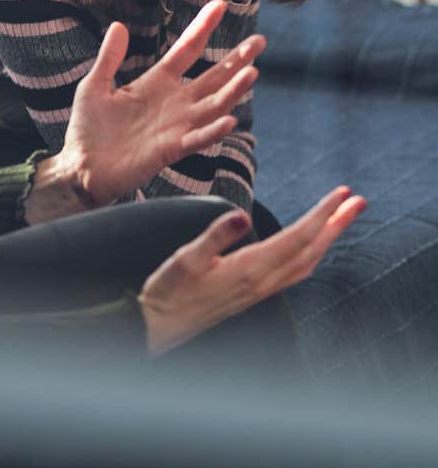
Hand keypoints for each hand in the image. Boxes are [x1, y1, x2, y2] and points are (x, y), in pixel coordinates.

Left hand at [52, 0, 264, 207]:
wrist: (81, 168)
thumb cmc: (88, 129)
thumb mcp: (95, 85)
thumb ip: (109, 58)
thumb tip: (118, 24)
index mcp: (156, 82)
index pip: (187, 50)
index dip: (203, 27)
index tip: (220, 4)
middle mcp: (173, 102)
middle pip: (213, 76)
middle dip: (237, 59)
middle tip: (261, 41)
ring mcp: (175, 126)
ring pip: (213, 105)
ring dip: (233, 90)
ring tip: (253, 72)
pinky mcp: (170, 149)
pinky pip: (197, 138)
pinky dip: (214, 130)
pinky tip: (230, 119)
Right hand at [139, 186, 366, 353]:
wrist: (160, 325)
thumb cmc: (169, 290)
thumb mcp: (185, 258)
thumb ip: (215, 236)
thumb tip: (241, 216)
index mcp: (251, 269)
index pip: (298, 237)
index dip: (322, 214)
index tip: (341, 194)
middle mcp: (263, 281)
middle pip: (312, 249)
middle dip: (337, 224)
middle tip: (358, 201)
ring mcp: (261, 290)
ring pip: (307, 261)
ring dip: (328, 237)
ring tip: (341, 218)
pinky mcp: (255, 293)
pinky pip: (295, 271)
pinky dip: (312, 252)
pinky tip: (311, 246)